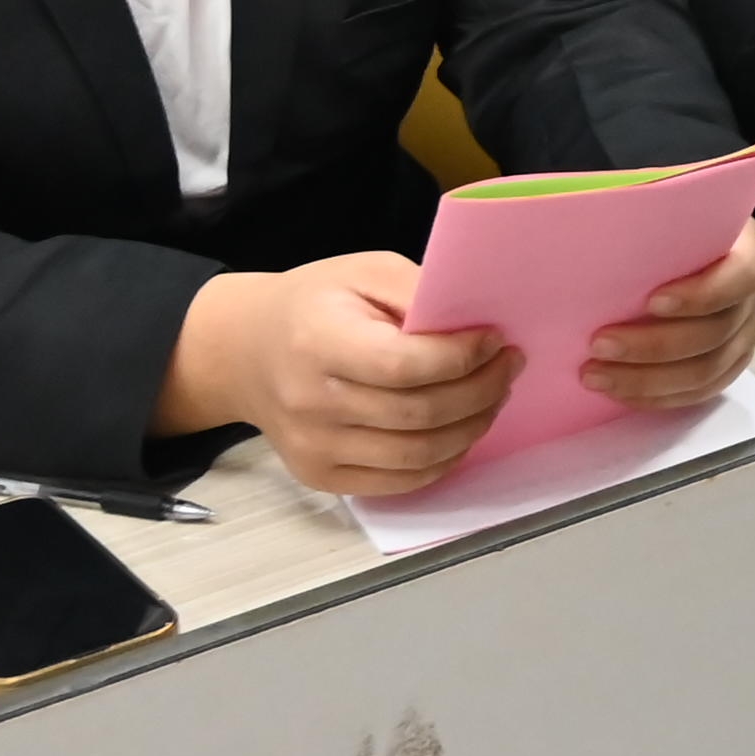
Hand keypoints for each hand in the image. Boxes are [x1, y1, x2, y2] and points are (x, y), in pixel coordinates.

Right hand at [154, 249, 514, 494]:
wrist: (246, 351)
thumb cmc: (312, 305)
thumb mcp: (364, 273)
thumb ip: (418, 294)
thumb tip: (475, 327)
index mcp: (319, 341)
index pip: (404, 366)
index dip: (461, 358)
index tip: (495, 340)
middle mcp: (311, 402)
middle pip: (419, 415)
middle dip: (481, 391)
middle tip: (508, 366)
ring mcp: (314, 447)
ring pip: (417, 455)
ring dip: (472, 427)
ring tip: (492, 396)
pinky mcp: (320, 475)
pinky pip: (399, 482)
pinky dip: (443, 460)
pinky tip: (461, 430)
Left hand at [578, 223, 754, 411]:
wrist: (704, 247)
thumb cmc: (678, 229)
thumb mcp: (673, 211)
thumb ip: (648, 220)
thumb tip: (591, 232)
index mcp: (747, 253)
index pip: (739, 279)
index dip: (699, 295)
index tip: (651, 300)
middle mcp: (753, 300)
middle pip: (714, 335)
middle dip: (652, 345)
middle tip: (598, 344)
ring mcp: (745, 337)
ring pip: (705, 372)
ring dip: (648, 379)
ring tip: (596, 375)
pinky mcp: (730, 365)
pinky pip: (700, 393)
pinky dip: (659, 397)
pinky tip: (621, 393)